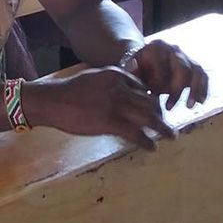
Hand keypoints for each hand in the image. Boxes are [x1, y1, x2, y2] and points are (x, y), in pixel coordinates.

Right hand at [23, 67, 176, 149]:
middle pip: (150, 102)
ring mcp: (117, 106)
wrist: (52, 100)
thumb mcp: (93, 78)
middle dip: (160, 114)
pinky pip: (136, 133)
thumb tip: (121, 93)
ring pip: (148, 118)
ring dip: (162, 128)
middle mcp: (121, 88)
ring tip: (170, 135)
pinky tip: (152, 147)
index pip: (142, 87)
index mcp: (117, 75)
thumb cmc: (68, 91)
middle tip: (165, 123)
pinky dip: (147, 142)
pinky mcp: (111, 122)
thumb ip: (110, 83)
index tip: (155, 108)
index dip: (151, 99)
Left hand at [128, 40, 208, 110]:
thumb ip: (132, 71)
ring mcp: (186, 56)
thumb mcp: (131, 70)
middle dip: (177, 91)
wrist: (144, 62)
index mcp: (156, 47)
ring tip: (189, 107)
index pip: (162, 67)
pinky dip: (203, 89)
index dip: (158, 85)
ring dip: (194, 90)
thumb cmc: (136, 70)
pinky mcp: (194, 65)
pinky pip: (203, 76)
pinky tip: (200, 102)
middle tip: (168, 108)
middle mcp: (174, 49)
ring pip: (196, 71)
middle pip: (182, 69)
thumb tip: (133, 66)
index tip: (153, 98)